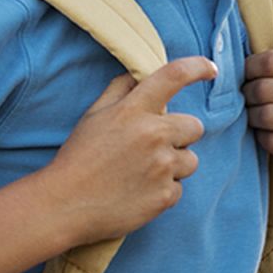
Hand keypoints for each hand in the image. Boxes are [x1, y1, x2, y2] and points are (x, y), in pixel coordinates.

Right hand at [45, 57, 213, 241]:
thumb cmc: (78, 158)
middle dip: (180, 135)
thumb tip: (140, 75)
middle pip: (195, 126)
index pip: (173, 76)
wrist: (63, 205)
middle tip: (153, 146)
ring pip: (190, 160)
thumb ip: (120, 91)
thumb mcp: (93, 116)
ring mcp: (162, 167)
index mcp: (133, 110)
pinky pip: (178, 189)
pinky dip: (162, 191)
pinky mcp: (165, 196)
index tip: (210, 69)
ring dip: (174, 166)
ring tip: (142, 173)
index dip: (197, 67)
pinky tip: (138, 192)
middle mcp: (153, 135)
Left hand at [243, 49, 272, 169]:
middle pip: (264, 90)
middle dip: (248, 92)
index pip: (270, 61)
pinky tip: (268, 130)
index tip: (249, 71)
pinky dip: (264, 136)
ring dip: (253, 115)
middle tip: (248, 93)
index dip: (250, 66)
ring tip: (256, 111)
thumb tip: (257, 25)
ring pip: (266, 117)